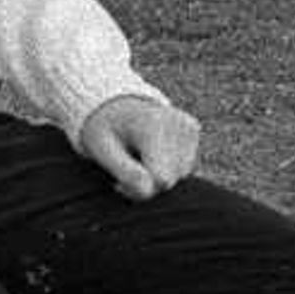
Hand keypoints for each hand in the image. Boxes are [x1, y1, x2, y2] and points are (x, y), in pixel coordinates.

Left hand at [78, 93, 201, 199]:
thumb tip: (149, 190)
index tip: (118, 183)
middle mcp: (177, 123)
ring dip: (159, 174)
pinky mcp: (193, 128)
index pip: (161, 179)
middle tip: (125, 167)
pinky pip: (185, 165)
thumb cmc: (104, 129)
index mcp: (153, 127)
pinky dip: (169, 165)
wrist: (114, 103)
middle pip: (172, 180)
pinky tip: (152, 150)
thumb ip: (125, 172)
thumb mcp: (101, 150)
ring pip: (181, 176)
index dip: (139, 189)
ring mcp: (189, 124)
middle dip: (148, 182)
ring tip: (137, 155)